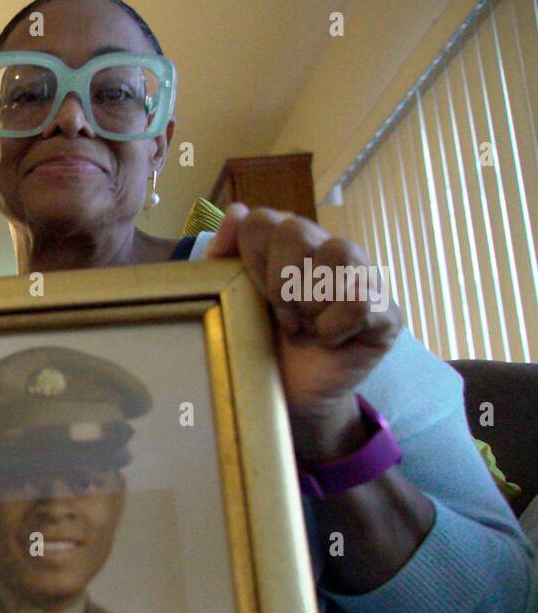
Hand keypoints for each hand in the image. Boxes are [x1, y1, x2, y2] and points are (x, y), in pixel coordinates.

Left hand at [207, 204, 401, 459]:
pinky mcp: (387, 312)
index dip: (250, 259)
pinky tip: (329, 341)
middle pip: (294, 229)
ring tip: (305, 328)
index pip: (263, 220)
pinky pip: (360, 300)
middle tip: (281, 316)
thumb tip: (236, 212)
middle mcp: (329, 251)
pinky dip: (334, 327)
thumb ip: (225, 258)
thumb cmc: (263, 348)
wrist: (291, 400)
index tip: (251, 294)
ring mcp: (364, 278)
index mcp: (290, 245)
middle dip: (276, 280)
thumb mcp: (234, 303)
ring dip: (309, 300)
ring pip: (339, 252)